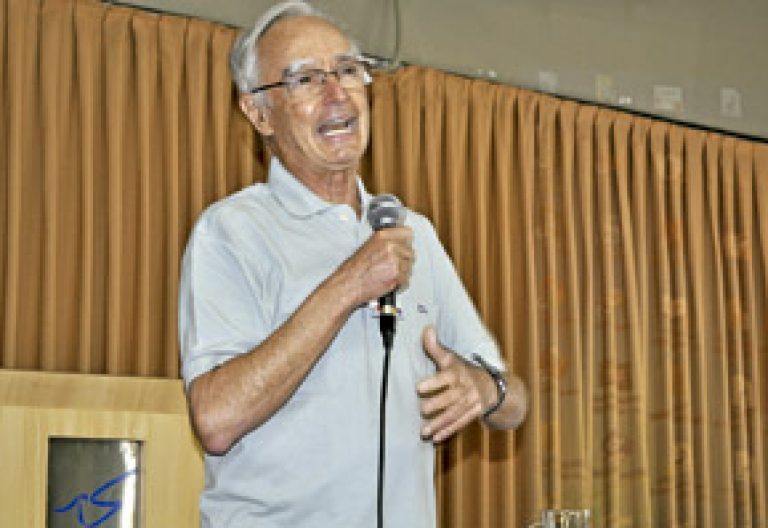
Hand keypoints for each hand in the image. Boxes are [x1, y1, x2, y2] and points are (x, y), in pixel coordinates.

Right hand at [336, 226, 413, 305]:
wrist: (349, 284)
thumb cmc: (355, 269)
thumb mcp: (368, 246)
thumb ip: (385, 243)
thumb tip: (398, 244)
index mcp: (382, 235)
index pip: (407, 232)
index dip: (406, 242)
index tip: (404, 246)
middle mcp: (390, 245)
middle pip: (410, 251)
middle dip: (404, 260)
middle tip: (393, 266)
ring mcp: (395, 258)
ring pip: (409, 266)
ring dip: (402, 272)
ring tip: (388, 275)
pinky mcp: (397, 273)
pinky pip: (406, 279)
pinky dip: (399, 283)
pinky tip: (388, 281)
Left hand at [417, 326, 496, 441]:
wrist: (493, 386)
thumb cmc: (465, 370)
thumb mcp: (452, 358)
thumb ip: (436, 347)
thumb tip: (426, 329)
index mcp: (458, 373)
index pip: (445, 378)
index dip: (433, 382)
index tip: (419, 388)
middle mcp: (465, 389)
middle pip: (451, 398)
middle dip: (437, 404)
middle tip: (422, 409)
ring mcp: (470, 403)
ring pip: (454, 414)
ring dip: (439, 423)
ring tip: (424, 431)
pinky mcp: (472, 414)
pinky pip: (460, 424)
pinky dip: (448, 431)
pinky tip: (436, 438)